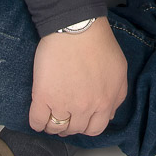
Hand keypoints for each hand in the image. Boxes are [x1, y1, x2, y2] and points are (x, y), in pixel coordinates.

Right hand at [29, 17, 128, 136]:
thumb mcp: (119, 70)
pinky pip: (37, 121)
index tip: (80, 120)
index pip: (95, 129)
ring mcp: (63, 103)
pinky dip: (36, 123)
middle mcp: (85, 107)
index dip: (86, 125)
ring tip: (50, 116)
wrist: (77, 27)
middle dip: (69, 125)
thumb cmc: (98, 43)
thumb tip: (109, 114)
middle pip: (75, 129)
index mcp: (104, 102)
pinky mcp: (43, 96)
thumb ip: (118, 95)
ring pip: (55, 127)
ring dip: (53, 125)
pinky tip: (38, 118)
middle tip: (65, 116)